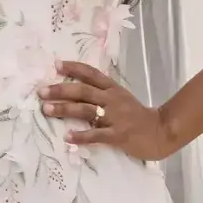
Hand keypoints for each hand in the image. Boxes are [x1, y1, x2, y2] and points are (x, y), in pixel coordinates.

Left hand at [40, 60, 175, 158]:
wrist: (160, 132)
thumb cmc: (137, 116)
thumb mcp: (121, 98)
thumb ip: (102, 93)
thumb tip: (75, 90)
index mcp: (113, 89)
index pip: (92, 74)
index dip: (74, 68)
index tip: (56, 65)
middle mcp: (113, 99)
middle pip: (84, 91)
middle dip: (61, 90)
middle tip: (42, 92)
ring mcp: (116, 117)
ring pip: (86, 110)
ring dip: (65, 109)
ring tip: (47, 109)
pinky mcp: (118, 135)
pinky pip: (97, 135)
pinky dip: (81, 136)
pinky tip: (67, 137)